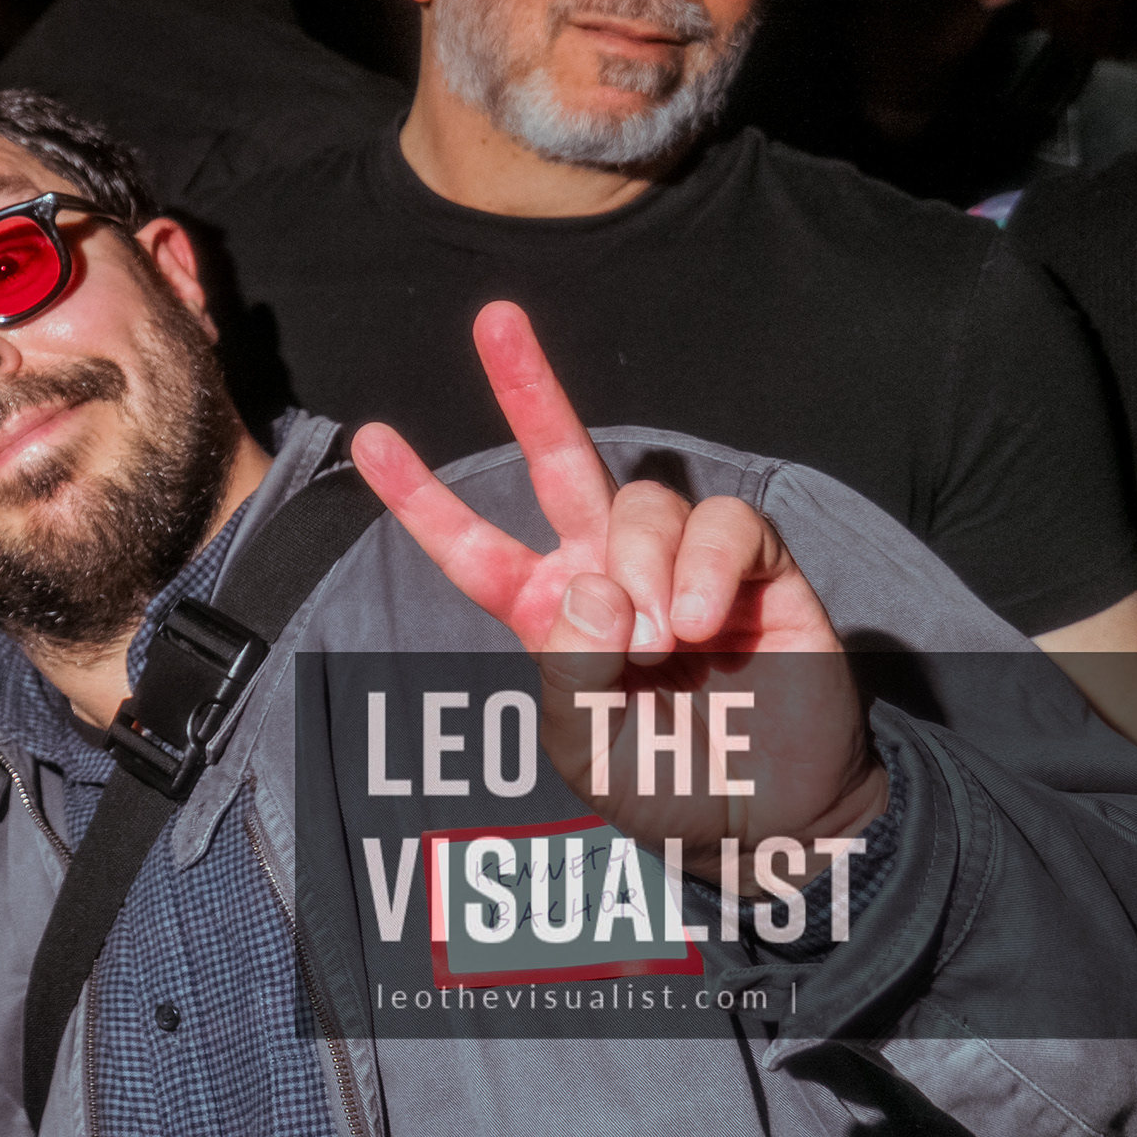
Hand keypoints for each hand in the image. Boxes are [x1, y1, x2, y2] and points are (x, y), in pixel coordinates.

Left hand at [348, 302, 884, 863]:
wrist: (768, 818)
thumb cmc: (665, 784)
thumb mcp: (589, 747)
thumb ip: (572, 675)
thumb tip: (589, 589)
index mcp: (549, 613)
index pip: (473, 548)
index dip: (421, 498)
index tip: (367, 437)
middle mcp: (607, 570)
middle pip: (560, 460)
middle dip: (528, 385)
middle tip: (493, 318)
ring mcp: (680, 562)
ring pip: (642, 501)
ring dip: (641, 569)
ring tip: (662, 642)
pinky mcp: (755, 566)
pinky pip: (722, 524)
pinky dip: (703, 566)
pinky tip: (700, 619)